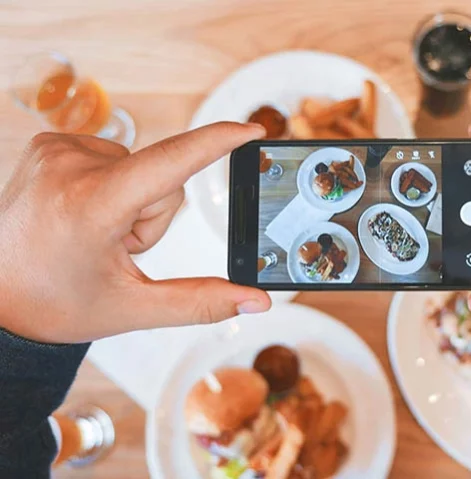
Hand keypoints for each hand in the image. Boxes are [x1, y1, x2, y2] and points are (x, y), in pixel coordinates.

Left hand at [0, 123, 270, 342]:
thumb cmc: (55, 304)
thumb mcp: (133, 308)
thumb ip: (202, 302)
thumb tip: (255, 301)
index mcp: (91, 207)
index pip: (171, 163)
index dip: (217, 143)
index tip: (251, 130)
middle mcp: (70, 166)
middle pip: (162, 178)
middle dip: (154, 215)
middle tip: (116, 248)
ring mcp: (55, 150)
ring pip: (140, 167)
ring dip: (132, 201)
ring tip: (94, 232)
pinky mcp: (50, 143)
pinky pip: (114, 157)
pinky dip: (111, 186)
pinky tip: (83, 213)